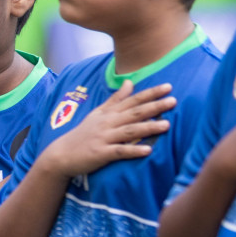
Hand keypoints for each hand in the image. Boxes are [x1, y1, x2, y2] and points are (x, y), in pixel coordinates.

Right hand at [38, 81, 175, 177]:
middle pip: (134, 113)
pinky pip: (119, 152)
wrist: (62, 154)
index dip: (150, 93)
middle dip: (154, 106)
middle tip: (173, 101)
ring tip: (167, 125)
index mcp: (109, 113)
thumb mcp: (98, 113)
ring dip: (148, 127)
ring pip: (130, 131)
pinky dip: (134, 151)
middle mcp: (108, 123)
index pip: (132, 100)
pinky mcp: (101, 154)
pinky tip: (148, 150)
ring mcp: (104, 138)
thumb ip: (116, 99)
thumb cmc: (83, 134)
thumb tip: (130, 82)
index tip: (168, 87)